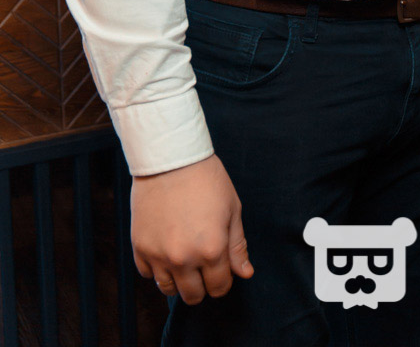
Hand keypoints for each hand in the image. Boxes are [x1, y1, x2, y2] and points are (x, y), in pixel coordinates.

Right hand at [131, 154, 252, 303]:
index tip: (221, 271)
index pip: (219, 287)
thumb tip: (245, 273)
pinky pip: (147, 274)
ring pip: (168, 290)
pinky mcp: (140, 247)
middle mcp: (184, 258)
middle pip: (193, 295)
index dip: (223, 281)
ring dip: (179, 281)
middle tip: (203, 268)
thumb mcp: (231, 208)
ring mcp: (159, 255)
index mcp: (212, 249)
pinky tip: (165, 251)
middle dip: (202, 286)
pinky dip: (156, 268)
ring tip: (184, 261)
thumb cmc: (206, 179)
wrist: (171, 158)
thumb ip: (237, 245)